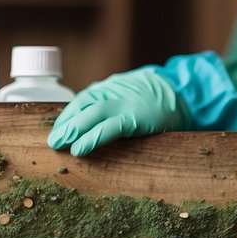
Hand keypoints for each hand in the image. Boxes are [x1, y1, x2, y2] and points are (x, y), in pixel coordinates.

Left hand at [47, 68, 188, 156]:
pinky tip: (80, 149)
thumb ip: (112, 106)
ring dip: (73, 130)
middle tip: (53, 142)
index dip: (67, 117)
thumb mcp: (129, 96)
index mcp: (109, 89)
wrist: (183, 92)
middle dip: (65, 124)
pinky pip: (109, 128)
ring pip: (91, 115)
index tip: (57, 131)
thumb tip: (92, 127)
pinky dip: (92, 138)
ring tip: (60, 145)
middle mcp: (112, 92)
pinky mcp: (134, 117)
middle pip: (82, 106)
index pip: (81, 102)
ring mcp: (123, 104)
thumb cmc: (155, 100)